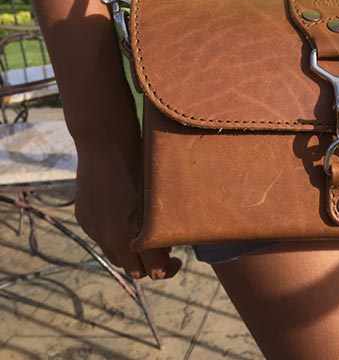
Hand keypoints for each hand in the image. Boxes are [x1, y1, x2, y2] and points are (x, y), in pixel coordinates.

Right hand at [74, 144, 182, 279]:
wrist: (105, 144)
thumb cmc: (142, 164)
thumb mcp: (161, 196)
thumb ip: (164, 226)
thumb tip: (174, 243)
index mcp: (137, 235)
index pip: (155, 271)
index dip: (169, 269)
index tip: (177, 259)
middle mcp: (113, 238)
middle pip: (134, 270)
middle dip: (151, 265)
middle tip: (165, 253)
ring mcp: (95, 230)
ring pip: (116, 257)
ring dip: (131, 254)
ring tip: (145, 238)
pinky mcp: (84, 219)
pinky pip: (101, 238)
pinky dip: (115, 236)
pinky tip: (125, 218)